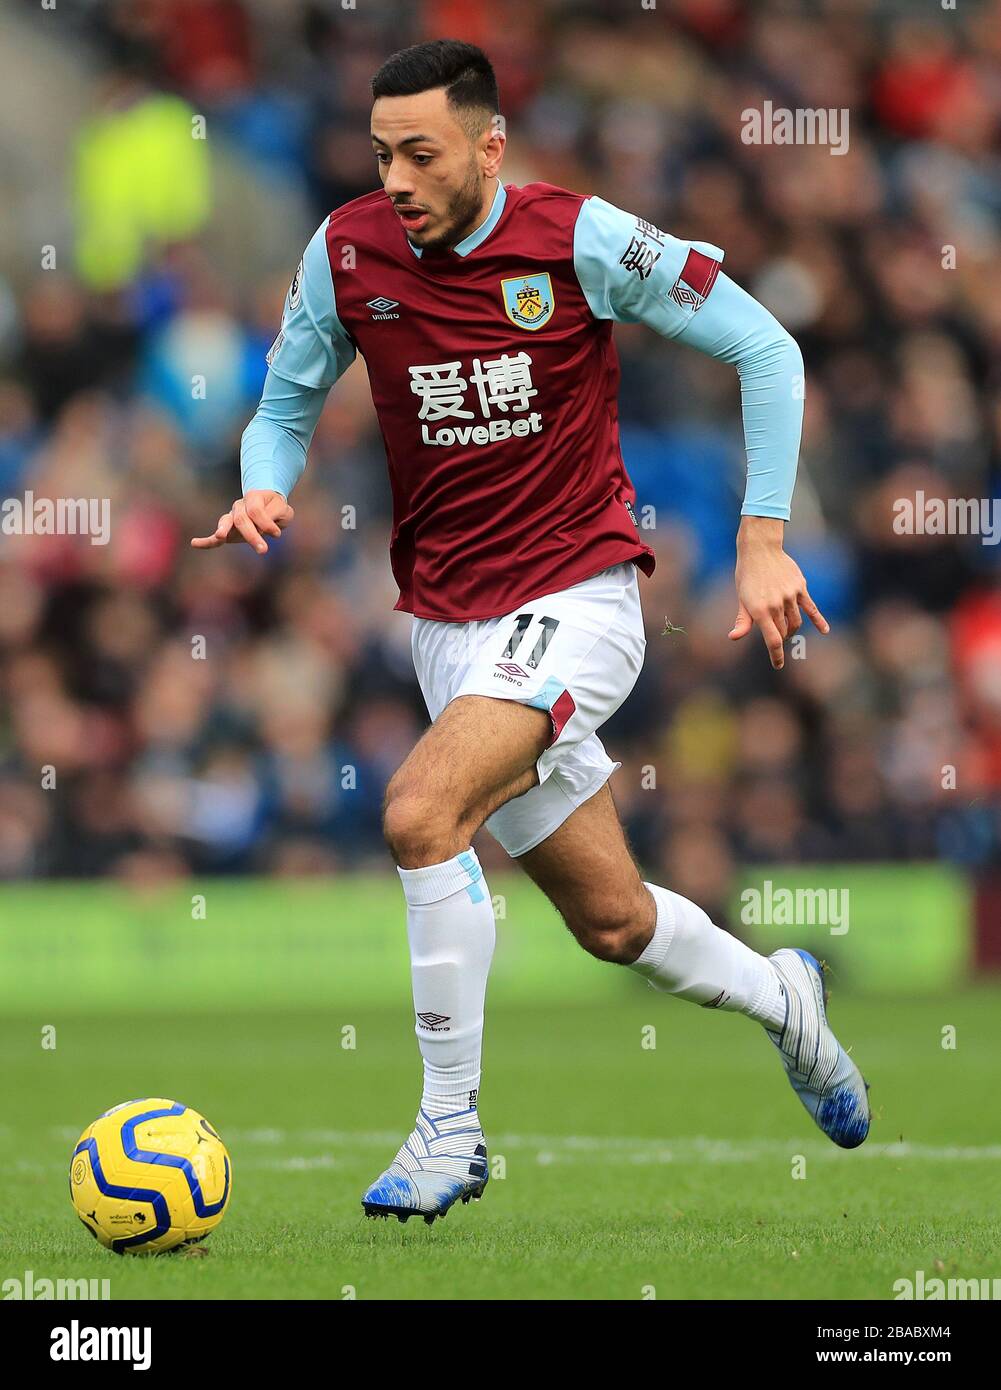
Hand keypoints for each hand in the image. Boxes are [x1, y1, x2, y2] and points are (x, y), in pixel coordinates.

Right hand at [190, 490, 293, 554]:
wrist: (270, 506)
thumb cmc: (277, 509)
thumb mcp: (283, 510)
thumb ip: (274, 516)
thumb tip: (264, 529)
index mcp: (254, 497)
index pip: (256, 511)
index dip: (266, 523)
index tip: (277, 534)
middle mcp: (239, 506)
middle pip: (241, 519)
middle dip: (251, 535)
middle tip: (263, 550)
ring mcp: (231, 517)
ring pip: (226, 522)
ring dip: (224, 530)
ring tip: (219, 536)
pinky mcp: (227, 531)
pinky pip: (215, 537)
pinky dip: (205, 541)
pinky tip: (195, 543)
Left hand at [729, 516, 828, 669]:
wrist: (760, 549)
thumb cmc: (747, 575)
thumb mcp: (741, 598)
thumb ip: (743, 620)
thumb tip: (733, 637)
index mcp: (760, 610)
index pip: (772, 640)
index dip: (776, 655)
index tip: (778, 665)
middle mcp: (776, 604)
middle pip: (784, 631)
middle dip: (781, 637)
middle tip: (777, 637)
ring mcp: (790, 596)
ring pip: (796, 621)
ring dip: (792, 629)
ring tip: (786, 629)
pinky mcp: (800, 588)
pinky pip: (812, 608)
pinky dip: (819, 621)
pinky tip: (824, 631)